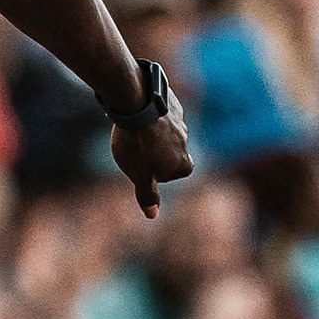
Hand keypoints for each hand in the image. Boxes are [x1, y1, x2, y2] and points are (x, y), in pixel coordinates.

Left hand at [109, 87, 192, 217]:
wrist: (137, 104)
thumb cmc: (137, 144)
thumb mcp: (139, 175)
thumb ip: (147, 195)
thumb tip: (152, 215)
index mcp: (183, 164)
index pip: (170, 175)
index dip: (151, 173)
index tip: (141, 165)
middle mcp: (186, 143)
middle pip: (167, 154)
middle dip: (152, 153)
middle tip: (135, 148)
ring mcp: (180, 122)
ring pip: (163, 133)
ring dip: (150, 133)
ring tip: (133, 131)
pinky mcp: (172, 103)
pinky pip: (160, 114)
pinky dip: (150, 116)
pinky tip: (136, 113)